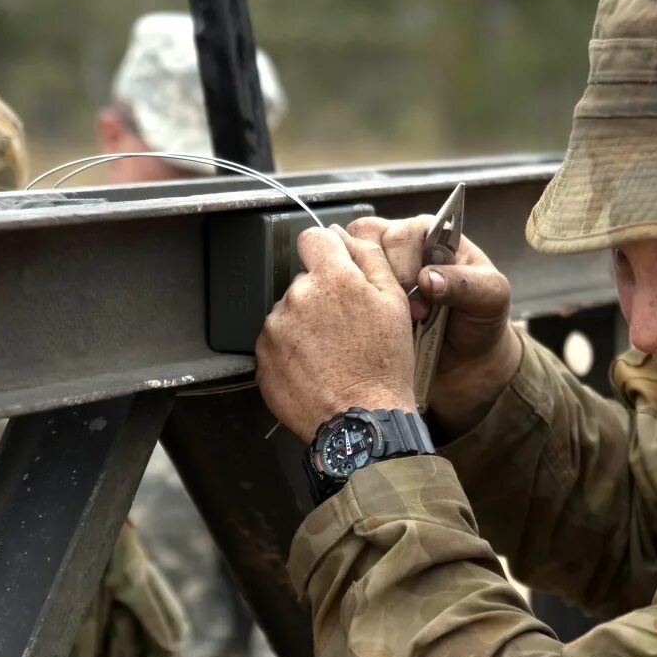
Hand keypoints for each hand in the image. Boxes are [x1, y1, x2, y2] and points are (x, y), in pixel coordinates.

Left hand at [256, 226, 416, 441]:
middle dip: (321, 297)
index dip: (326, 251)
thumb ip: (368, 258)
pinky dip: (291, 352)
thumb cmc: (383, 366)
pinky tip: (316, 369)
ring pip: (289, 313)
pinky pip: (276, 343)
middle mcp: (296, 297)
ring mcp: (275, 328)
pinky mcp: (262, 358)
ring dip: (305, 326)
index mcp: (332, 278)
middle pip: (304, 281)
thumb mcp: (394, 303)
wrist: (362, 422)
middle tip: (346, 328)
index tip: (335, 268)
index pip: (313, 238)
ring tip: (331, 354)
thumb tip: (344, 234)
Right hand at [345, 216, 521, 434]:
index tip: (422, 295)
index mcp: (431, 236)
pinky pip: (343, 289)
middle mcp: (399, 246)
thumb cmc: (481, 320)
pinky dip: (353, 306)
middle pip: (366, 239)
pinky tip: (373, 326)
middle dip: (384, 277)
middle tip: (409, 311)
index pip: (402, 232)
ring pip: (349, 260)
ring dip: (365, 290)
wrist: (467, 363)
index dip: (406, 263)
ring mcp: (377, 271)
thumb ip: (466, 283)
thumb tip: (429, 278)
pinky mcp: (362, 296)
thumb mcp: (490, 298)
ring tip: (391, 318)